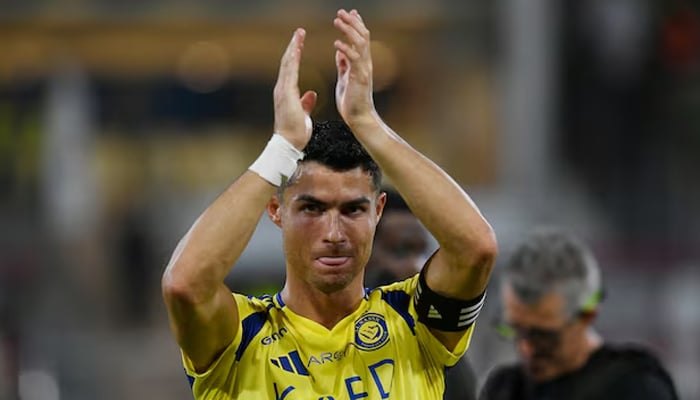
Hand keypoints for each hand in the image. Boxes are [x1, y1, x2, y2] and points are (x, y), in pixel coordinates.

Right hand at [273, 28, 317, 149]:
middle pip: (287, 62)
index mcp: (287, 92)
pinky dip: (293, 59)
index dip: (295, 55)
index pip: (291, 69)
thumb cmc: (296, 132)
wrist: (289, 143)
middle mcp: (282, 88)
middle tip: (299, 32)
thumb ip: (306, 103)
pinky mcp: (285, 93)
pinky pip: (289, 72)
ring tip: (299, 34)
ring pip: (287, 64)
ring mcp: (282, 90)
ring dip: (293, 48)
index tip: (300, 43)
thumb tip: (311, 94)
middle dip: (293, 46)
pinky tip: (297, 49)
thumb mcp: (304, 114)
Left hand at [334, 9, 375, 126]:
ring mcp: (364, 70)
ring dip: (349, 30)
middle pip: (362, 36)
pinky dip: (346, 50)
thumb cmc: (351, 101)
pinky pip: (354, 60)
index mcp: (361, 63)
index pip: (360, 39)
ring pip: (360, 44)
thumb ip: (344, 64)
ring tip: (338, 20)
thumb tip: (339, 51)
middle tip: (341, 11)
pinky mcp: (359, 78)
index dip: (355, 24)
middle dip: (352, 22)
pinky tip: (336, 44)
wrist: (359, 118)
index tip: (349, 12)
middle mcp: (365, 63)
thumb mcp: (345, 78)